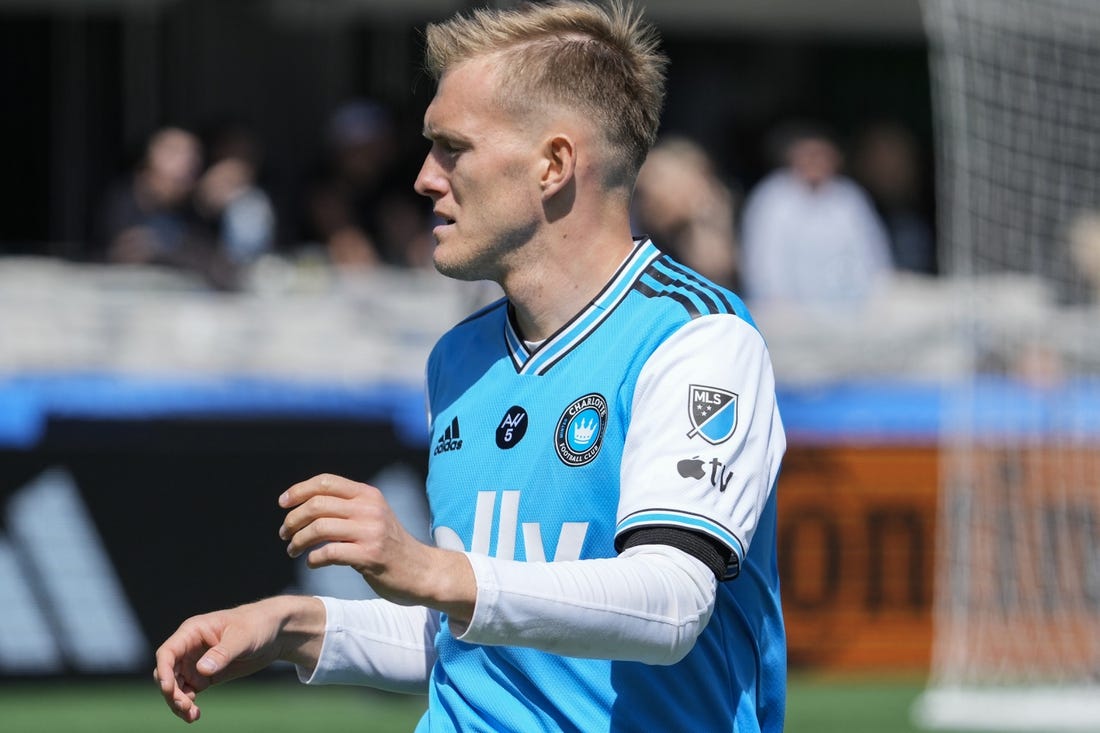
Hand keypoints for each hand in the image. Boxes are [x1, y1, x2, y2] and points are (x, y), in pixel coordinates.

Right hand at [153, 597, 323, 722]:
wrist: (275, 632)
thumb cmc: (257, 625)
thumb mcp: (243, 637)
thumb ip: (222, 653)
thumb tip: (201, 670)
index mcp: (193, 631)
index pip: (168, 652)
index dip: (163, 671)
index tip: (168, 688)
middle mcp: (190, 648)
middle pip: (167, 673)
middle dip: (171, 691)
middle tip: (185, 706)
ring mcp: (196, 663)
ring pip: (176, 686)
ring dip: (178, 702)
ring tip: (192, 715)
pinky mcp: (206, 676)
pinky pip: (189, 693)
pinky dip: (188, 705)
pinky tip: (195, 715)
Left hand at [278, 474, 474, 617]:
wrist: (422, 570)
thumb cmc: (390, 545)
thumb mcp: (373, 516)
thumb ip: (347, 507)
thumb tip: (306, 505)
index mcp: (368, 494)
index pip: (325, 482)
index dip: (298, 490)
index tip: (282, 503)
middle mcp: (369, 508)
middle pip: (317, 504)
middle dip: (293, 520)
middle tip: (284, 534)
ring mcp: (370, 531)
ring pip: (319, 528)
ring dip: (298, 540)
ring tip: (293, 550)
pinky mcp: (370, 555)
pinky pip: (329, 552)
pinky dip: (313, 558)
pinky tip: (312, 562)